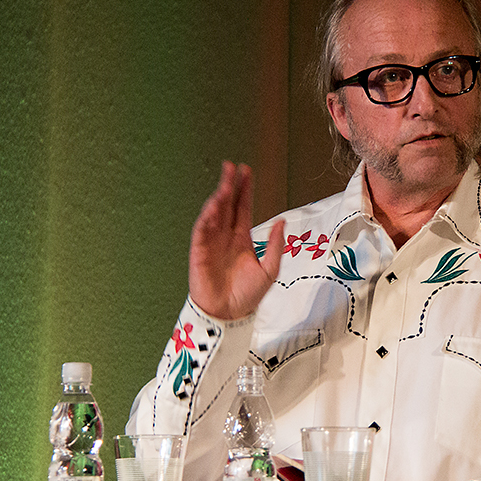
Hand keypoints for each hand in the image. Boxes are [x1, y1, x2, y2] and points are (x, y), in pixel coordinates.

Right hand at [188, 161, 284, 319]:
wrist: (230, 314)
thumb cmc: (248, 295)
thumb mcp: (270, 269)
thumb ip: (275, 245)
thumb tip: (281, 222)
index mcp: (242, 239)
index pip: (243, 208)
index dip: (244, 190)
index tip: (246, 172)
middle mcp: (226, 237)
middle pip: (227, 205)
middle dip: (229, 185)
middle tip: (232, 166)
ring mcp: (212, 243)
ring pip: (214, 214)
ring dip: (218, 197)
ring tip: (225, 183)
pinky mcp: (200, 252)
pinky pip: (202, 230)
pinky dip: (207, 217)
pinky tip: (213, 205)